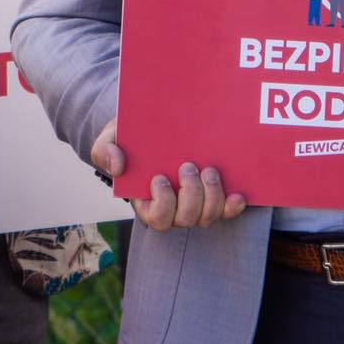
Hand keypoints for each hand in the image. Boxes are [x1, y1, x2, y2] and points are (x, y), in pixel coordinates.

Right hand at [91, 118, 244, 231]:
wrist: (153, 124)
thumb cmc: (130, 135)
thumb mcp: (110, 138)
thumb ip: (105, 150)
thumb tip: (117, 167)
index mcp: (146, 199)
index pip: (157, 218)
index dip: (163, 203)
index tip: (160, 178)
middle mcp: (172, 207)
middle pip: (186, 219)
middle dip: (191, 195)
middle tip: (189, 165)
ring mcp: (195, 202)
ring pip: (207, 216)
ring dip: (212, 196)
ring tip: (210, 170)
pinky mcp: (213, 195)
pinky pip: (226, 211)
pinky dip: (233, 206)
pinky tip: (238, 194)